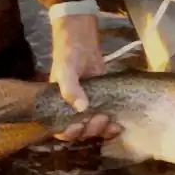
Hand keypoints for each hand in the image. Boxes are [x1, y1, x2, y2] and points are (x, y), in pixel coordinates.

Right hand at [48, 14, 121, 141]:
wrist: (82, 41)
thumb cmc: (68, 55)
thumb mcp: (65, 70)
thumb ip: (70, 88)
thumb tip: (83, 108)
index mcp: (57, 107)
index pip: (60, 129)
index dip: (69, 133)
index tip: (79, 126)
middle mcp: (71, 111)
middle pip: (80, 132)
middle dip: (91, 130)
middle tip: (101, 117)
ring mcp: (87, 108)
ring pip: (94, 129)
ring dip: (102, 130)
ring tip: (111, 122)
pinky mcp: (101, 103)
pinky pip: (105, 121)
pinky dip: (111, 126)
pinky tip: (118, 125)